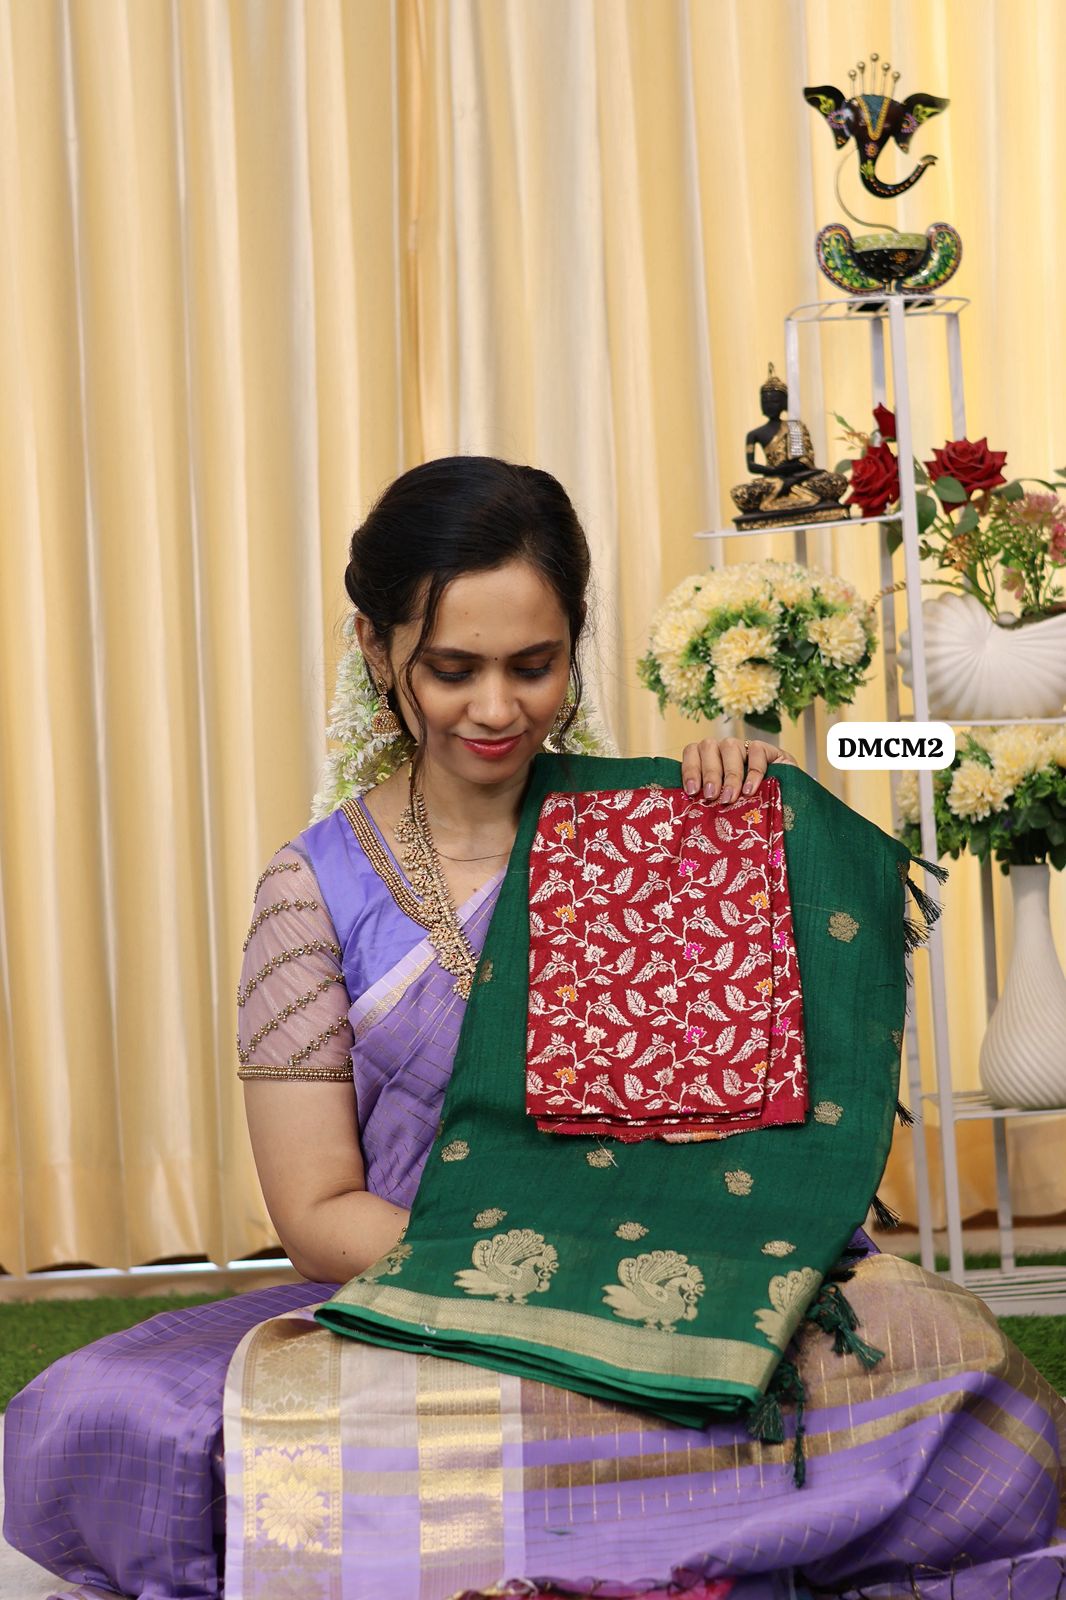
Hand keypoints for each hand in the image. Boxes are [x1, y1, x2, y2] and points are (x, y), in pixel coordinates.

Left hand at [680, 736, 799, 803]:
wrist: (781, 802)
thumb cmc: (745, 806)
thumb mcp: (724, 803)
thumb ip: (709, 801)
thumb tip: (691, 812)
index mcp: (707, 757)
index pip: (692, 751)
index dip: (690, 769)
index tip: (692, 791)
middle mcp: (722, 748)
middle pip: (708, 748)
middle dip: (709, 774)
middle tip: (712, 796)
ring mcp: (743, 746)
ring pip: (730, 747)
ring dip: (730, 774)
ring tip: (731, 797)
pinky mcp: (765, 748)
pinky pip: (755, 751)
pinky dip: (753, 772)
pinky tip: (750, 790)